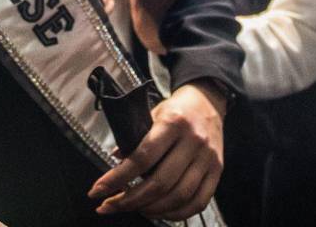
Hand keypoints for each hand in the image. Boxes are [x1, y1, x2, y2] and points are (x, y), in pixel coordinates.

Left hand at [88, 82, 224, 220]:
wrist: (209, 102)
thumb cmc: (178, 109)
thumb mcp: (152, 113)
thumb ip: (135, 137)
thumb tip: (116, 161)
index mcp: (173, 123)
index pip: (142, 158)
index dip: (117, 178)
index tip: (98, 190)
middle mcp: (192, 142)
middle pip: (159, 183)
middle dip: (129, 200)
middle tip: (109, 205)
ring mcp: (207, 158)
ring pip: (178, 196)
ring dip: (151, 210)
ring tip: (132, 209)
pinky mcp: (217, 171)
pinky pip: (198, 202)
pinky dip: (176, 214)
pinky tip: (159, 212)